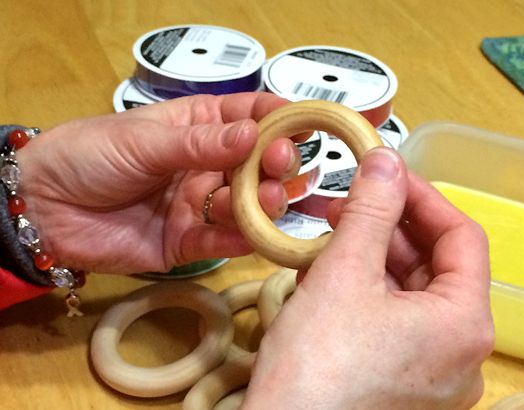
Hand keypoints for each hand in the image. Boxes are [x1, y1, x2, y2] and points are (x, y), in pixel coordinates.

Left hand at [17, 92, 299, 273]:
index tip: (305, 124)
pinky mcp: (187, 241)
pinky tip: (253, 234)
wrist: (44, 208)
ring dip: (264, 201)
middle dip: (276, 163)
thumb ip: (200, 143)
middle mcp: (207, 165)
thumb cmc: (88, 155)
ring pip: (246, 203)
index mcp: (198, 127)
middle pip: (257, 164)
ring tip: (271, 198)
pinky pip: (221, 240)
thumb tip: (252, 134)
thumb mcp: (144, 140)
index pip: (249, 117)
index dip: (279, 119)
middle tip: (282, 163)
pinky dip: (240, 238)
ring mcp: (199, 204)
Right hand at [245, 147, 493, 408]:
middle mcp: (461, 354)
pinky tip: (329, 280)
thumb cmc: (317, 368)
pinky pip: (395, 325)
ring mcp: (434, 375)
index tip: (385, 174)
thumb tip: (386, 159)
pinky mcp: (405, 387)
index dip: (423, 196)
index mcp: (465, 324)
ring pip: (411, 295)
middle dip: (389, 229)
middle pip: (435, 267)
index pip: (461, 236)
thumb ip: (372, 209)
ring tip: (329, 241)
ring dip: (373, 260)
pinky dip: (368, 295)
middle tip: (346, 206)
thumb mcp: (345, 274)